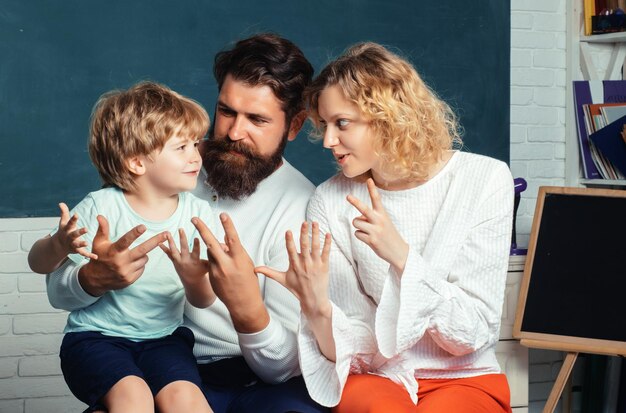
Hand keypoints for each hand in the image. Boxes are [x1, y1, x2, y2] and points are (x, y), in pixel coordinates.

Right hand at [51, 202, 97, 259]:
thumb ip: (64, 213)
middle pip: (74, 234)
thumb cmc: (64, 231)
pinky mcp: (76, 250)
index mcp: (67, 229)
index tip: (77, 214)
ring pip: (77, 244)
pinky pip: (83, 253)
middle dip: (79, 232)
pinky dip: (88, 255)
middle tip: (86, 228)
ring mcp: (72, 244)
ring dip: (82, 244)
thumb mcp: (63, 222)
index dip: (73, 219)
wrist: (59, 245)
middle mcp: (69, 237)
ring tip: (87, 243)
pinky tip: (95, 256)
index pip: (70, 223)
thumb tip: (61, 203)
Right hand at [78, 215, 166, 295]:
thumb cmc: (99, 257)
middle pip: (142, 250)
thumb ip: (103, 229)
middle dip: (156, 241)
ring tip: (132, 255)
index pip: (125, 241)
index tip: (143, 227)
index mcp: (114, 251)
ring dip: (143, 255)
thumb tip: (100, 216)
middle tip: (167, 234)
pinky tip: (130, 265)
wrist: (95, 280)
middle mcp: (121, 262)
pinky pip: (142, 268)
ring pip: (144, 259)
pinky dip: (139, 264)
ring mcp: (126, 272)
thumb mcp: (98, 243)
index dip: (134, 233)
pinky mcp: (130, 279)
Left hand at [160, 229, 214, 307]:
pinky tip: (159, 242)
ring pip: (174, 251)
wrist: (192, 282)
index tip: (196, 237)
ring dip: (170, 241)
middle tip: (181, 229)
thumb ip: (217, 255)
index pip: (196, 252)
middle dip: (182, 239)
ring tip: (167, 233)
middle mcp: (186, 261)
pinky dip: (164, 248)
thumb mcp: (211, 265)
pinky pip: (168, 254)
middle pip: (184, 248)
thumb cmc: (203, 271)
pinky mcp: (175, 261)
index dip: (196, 245)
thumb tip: (226, 246)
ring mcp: (179, 261)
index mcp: (195, 262)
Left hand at [192, 213, 267, 332]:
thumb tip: (225, 238)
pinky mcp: (211, 277)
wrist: (243, 303)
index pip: (233, 239)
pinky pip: (211, 263)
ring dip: (215, 250)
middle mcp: (226, 265)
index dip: (228, 226)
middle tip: (194, 218)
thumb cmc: (249, 281)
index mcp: (239, 260)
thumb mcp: (246, 263)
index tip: (222, 215)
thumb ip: (235, 250)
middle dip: (202, 229)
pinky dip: (216, 261)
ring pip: (211, 253)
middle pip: (211, 243)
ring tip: (227, 261)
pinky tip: (225, 273)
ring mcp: (217, 272)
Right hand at [255, 221, 331, 318]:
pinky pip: (326, 252)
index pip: (291, 251)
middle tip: (304, 222)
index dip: (289, 241)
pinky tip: (328, 234)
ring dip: (316, 234)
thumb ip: (269, 272)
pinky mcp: (325, 266)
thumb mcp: (282, 280)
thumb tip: (255, 269)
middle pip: (304, 246)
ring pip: (316, 247)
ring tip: (315, 223)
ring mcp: (316, 265)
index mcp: (294, 266)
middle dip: (304, 233)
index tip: (288, 231)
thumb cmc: (297, 289)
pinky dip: (327, 243)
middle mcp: (305, 264)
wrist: (313, 299)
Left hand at [347, 178, 408, 273]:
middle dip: (355, 202)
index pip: (376, 199)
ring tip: (367, 230)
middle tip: (348, 196)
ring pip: (356, 222)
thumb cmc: (388, 234)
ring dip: (358, 226)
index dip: (372, 189)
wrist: (398, 251)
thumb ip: (371, 218)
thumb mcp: (384, 222)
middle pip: (364, 209)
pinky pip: (357, 234)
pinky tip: (369, 239)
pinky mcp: (371, 240)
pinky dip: (360, 236)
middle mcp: (379, 221)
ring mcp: (375, 231)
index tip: (369, 180)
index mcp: (383, 214)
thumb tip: (358, 218)